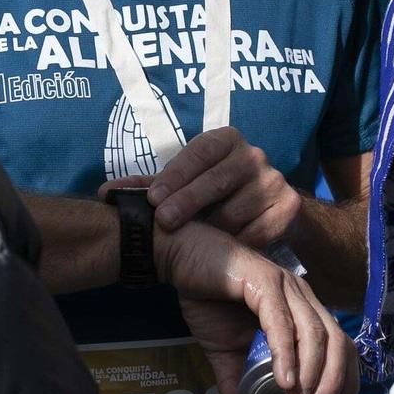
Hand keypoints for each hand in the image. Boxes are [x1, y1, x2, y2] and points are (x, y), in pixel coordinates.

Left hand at [144, 127, 301, 248]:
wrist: (269, 210)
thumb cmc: (216, 194)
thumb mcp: (185, 184)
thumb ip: (148, 187)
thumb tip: (105, 194)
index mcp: (225, 140)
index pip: (199, 151)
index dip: (176, 174)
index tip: (152, 198)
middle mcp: (253, 155)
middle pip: (218, 178)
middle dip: (188, 200)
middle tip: (163, 221)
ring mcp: (274, 180)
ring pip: (236, 209)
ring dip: (211, 229)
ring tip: (192, 243)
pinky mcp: (289, 206)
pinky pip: (257, 230)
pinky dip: (237, 243)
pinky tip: (221, 253)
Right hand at [155, 219, 356, 393]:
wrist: (179, 257)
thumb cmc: (206, 297)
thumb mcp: (223, 350)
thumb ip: (235, 382)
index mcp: (301, 309)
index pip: (340, 344)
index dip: (347, 377)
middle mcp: (301, 295)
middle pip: (337, 340)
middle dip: (335, 380)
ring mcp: (285, 285)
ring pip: (314, 333)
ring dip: (313, 372)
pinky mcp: (262, 280)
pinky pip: (281, 321)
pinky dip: (286, 352)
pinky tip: (284, 379)